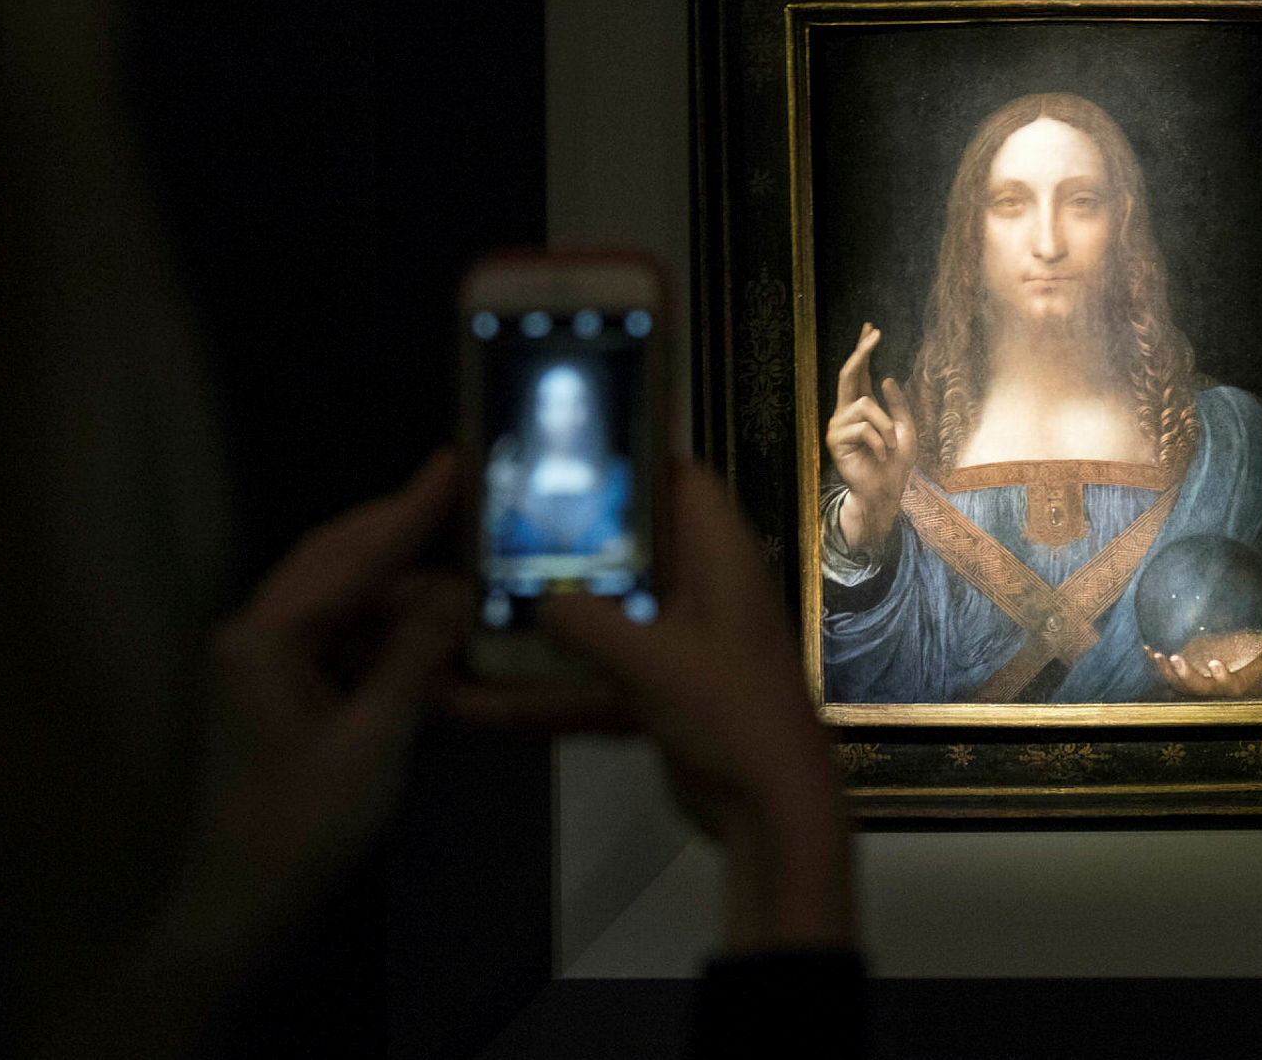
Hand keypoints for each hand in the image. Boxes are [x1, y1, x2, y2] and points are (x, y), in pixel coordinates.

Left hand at [193, 449, 470, 925]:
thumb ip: (416, 653)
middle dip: (401, 525)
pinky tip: (434, 621)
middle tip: (465, 488)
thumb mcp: (374, 736)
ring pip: (340, 593)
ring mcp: (265, 658)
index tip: (455, 461)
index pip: (352, 556)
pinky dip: (389, 622)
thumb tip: (459, 588)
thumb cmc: (304, 821)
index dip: (411, 509)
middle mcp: (256, 632)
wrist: (242, 898)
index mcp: (265, 637)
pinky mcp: (281, 685)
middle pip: (336, 557)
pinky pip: (341, 631)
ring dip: (400, 579)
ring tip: (465, 557)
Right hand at [445, 459, 855, 951]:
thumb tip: (532, 598)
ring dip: (563, 610)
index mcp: (721, 559)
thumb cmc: (730, 715)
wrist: (773, 807)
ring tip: (489, 596)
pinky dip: (562, 678)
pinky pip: (607, 669)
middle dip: (580, 537)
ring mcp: (689, 641)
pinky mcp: (671, 689)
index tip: (569, 454)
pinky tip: (493, 693)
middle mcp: (708, 590)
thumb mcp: (649, 662)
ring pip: (618, 608)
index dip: (637, 460)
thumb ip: (584, 622)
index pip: (686, 481)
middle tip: (507, 524)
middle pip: (641, 542)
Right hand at [824, 322, 917, 552]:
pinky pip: (864, 428)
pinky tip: (880, 457)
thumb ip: (897, 405)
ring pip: (865, 406)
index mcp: (862, 407)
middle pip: (849, 374)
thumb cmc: (895, 464)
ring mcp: (839, 426)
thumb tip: (885, 378)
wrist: (886, 492)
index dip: (862, 349)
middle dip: (861, 351)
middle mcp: (846, 413)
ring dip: (886, 427)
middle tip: (875, 334)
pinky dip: (880, 443)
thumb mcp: (905, 429)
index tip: (870, 327)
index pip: (859, 373)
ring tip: (890, 447)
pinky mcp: (836, 441)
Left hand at [1142, 636, 1261, 697]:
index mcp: (1231, 684)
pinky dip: (1155, 663)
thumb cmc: (1246, 657)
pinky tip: (1147, 648)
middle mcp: (1210, 687)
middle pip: (1197, 687)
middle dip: (1186, 675)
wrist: (1229, 660)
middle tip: (1176, 658)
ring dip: (1166, 671)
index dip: (1220, 676)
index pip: (1226, 685)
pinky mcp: (1180, 675)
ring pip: (1177, 683)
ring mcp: (1193, 683)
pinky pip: (1166, 672)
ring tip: (1158, 655)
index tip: (1215, 662)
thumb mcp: (1259, 653)